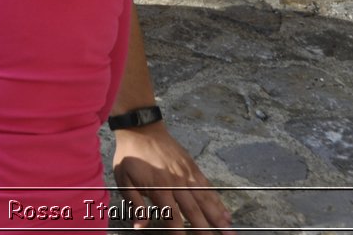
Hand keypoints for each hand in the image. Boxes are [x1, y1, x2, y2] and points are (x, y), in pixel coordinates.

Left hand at [113, 124, 232, 231]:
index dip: (178, 230)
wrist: (141, 128)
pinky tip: (226, 213)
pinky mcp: (193, 168)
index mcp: (158, 187)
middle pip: (193, 210)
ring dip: (218, 217)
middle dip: (205, 228)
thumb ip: (134, 204)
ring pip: (205, 200)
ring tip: (228, 231)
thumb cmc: (130, 156)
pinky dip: (218, 201)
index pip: (172, 214)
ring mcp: (187, 174)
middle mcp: (176, 182)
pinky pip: (208, 187)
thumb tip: (140, 226)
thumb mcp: (124, 179)